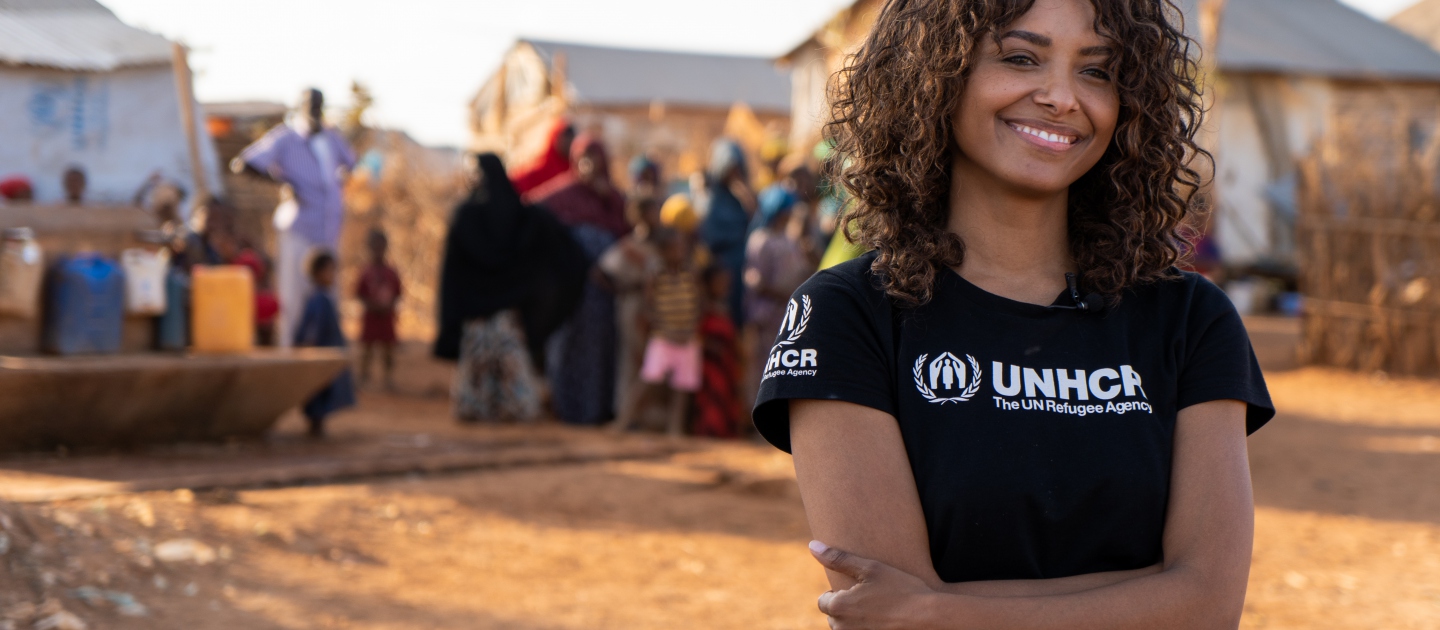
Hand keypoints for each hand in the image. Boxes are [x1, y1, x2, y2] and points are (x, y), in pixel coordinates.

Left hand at [811, 541, 938, 629]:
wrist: (930, 618)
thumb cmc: (901, 589)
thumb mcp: (870, 568)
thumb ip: (838, 558)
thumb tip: (812, 546)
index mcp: (838, 607)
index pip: (824, 601)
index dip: (840, 593)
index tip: (860, 590)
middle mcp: (842, 629)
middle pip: (834, 618)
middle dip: (847, 609)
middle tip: (873, 600)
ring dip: (857, 622)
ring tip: (881, 612)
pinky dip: (868, 629)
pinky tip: (886, 623)